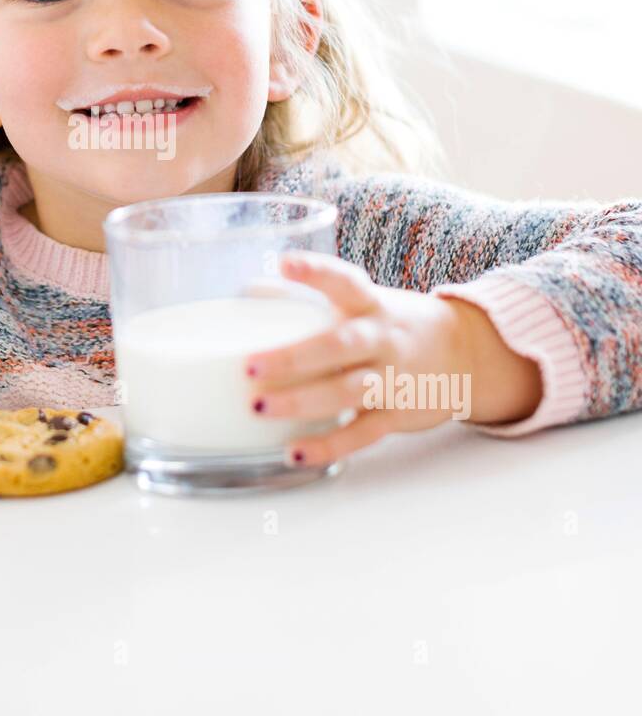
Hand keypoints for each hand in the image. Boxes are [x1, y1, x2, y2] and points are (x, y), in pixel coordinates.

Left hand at [244, 251, 540, 465]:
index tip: (286, 263)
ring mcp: (392, 380)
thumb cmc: (393, 324)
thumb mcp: (365, 301)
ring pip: (347, 392)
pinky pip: (360, 434)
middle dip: (294, 357)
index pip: (345, 282)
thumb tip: (249, 291)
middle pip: (340, 345)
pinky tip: (294, 452)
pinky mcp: (397, 416)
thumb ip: (314, 299)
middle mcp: (383, 339)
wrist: (466, 354)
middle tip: (250, 366)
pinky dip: (328, 446)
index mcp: (372, 304)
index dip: (317, 271)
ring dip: (302, 402)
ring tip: (259, 408)